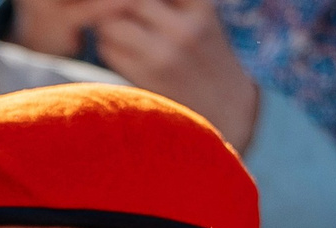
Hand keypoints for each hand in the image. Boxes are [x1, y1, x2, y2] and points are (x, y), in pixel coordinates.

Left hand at [13, 0, 260, 152]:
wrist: (229, 110)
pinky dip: (107, 47)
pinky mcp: (147, 78)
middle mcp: (183, 27)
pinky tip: (120, 51)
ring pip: (112, 23)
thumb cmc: (209, 59)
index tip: (132, 6)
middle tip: (115, 13)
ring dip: (107, 24)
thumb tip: (127, 3)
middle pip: (127, 1)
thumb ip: (172, 5)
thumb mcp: (202, 19)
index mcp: (199, 6)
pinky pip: (109, 51)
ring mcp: (164, 54)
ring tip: (119, 31)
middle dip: (115, 5)